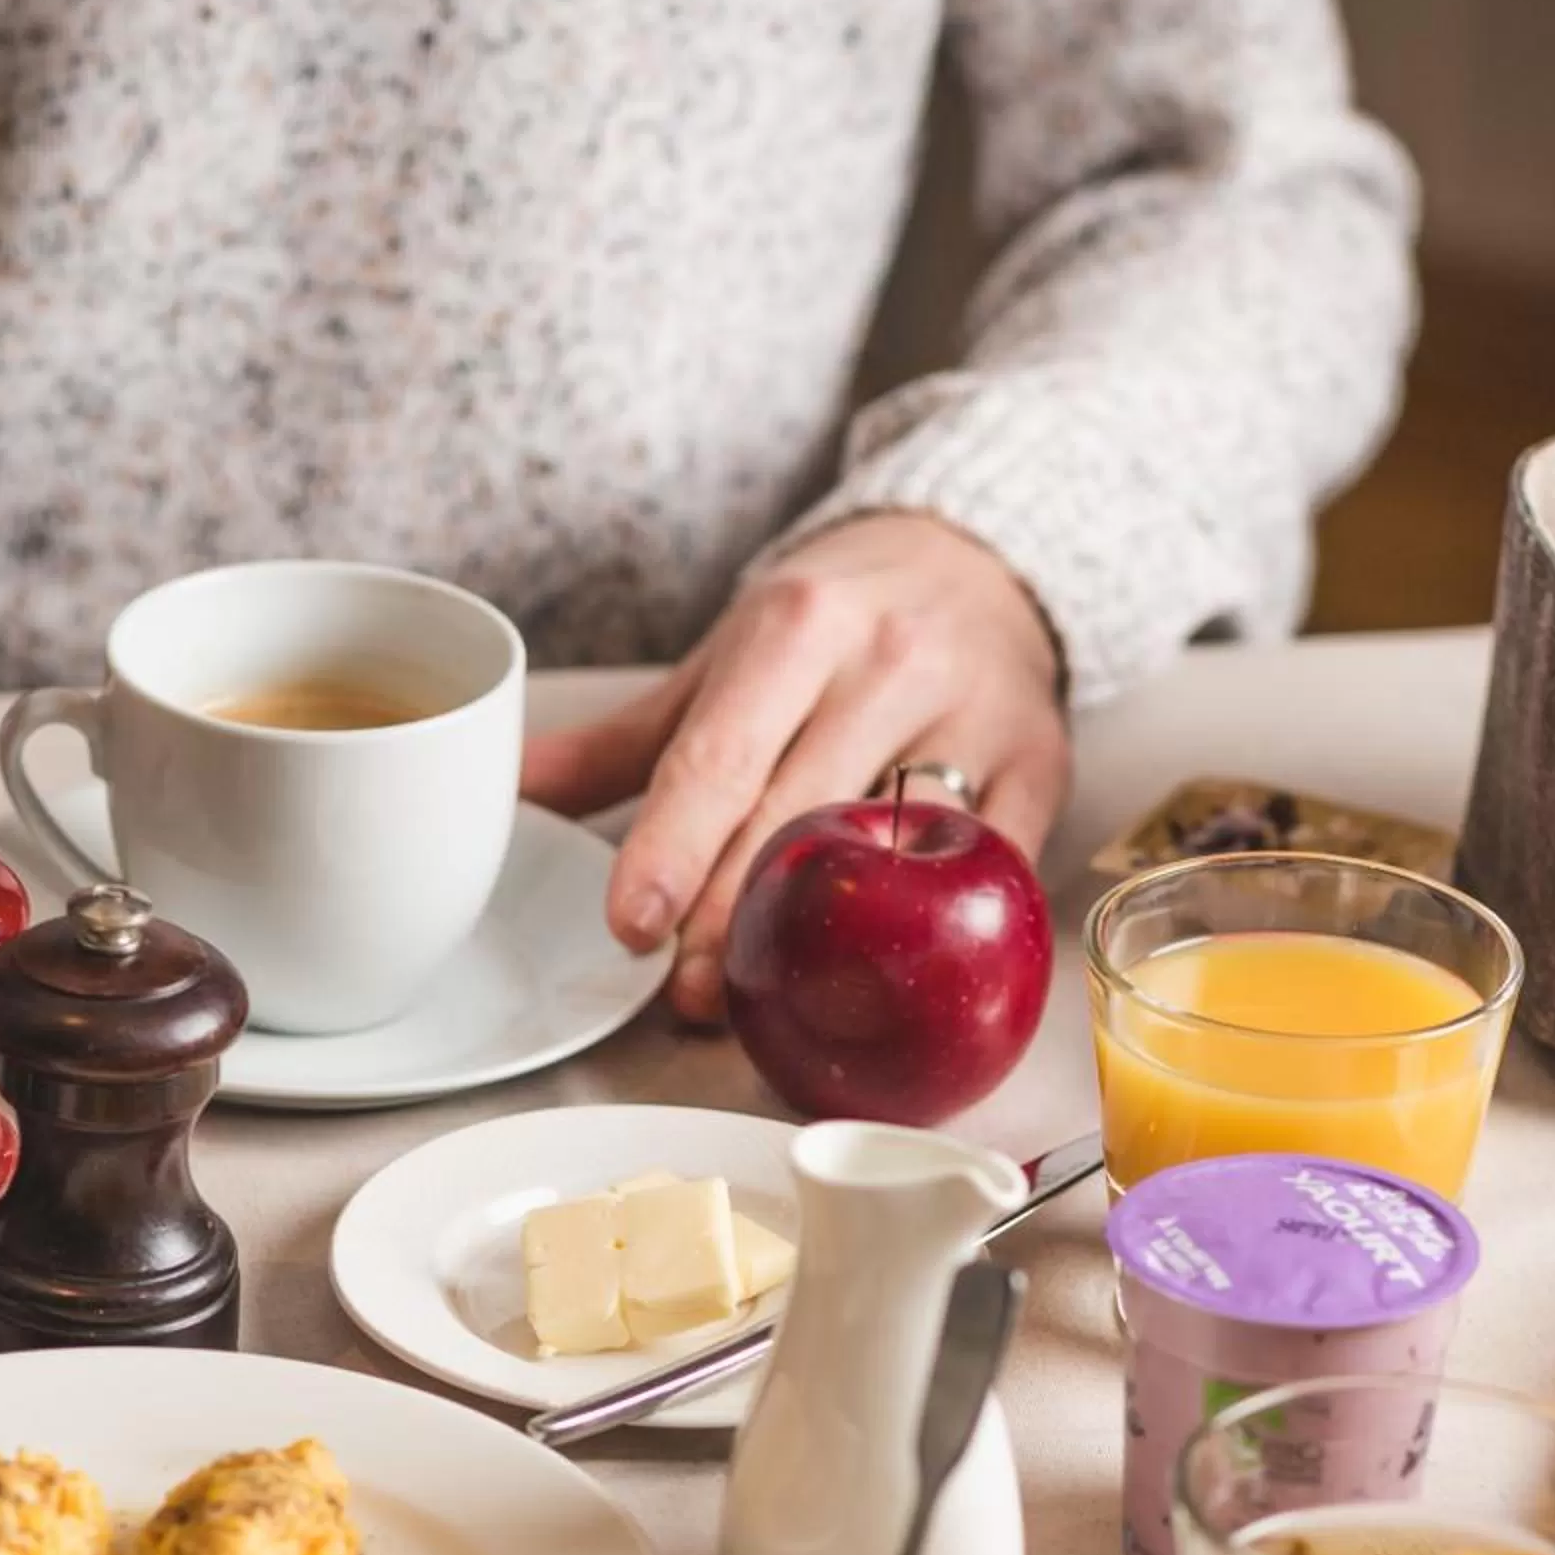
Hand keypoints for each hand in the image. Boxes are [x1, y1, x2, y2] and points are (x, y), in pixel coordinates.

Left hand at [523, 511, 1067, 1020]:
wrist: (983, 559)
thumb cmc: (838, 623)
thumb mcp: (729, 659)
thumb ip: (627, 741)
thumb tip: (512, 794)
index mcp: (798, 625)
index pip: (720, 756)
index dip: (672, 849)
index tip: (631, 926)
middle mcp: (889, 662)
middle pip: (796, 816)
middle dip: (730, 916)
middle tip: (682, 996)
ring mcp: (976, 714)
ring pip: (891, 849)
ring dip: (829, 938)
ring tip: (767, 995)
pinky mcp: (1042, 762)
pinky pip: (992, 861)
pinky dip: (941, 920)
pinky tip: (894, 968)